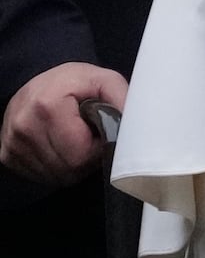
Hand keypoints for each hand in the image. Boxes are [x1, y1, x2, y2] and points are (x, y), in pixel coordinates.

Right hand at [1, 62, 128, 184]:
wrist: (39, 82)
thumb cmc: (74, 83)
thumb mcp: (104, 80)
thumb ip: (123, 100)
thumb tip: (138, 127)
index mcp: (47, 106)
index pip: (81, 154)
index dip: (98, 148)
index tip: (99, 132)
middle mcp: (24, 127)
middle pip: (68, 169)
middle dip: (87, 159)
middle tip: (89, 138)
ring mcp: (12, 143)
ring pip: (56, 177)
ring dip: (72, 166)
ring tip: (75, 141)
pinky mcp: (7, 155)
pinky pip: (41, 177)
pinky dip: (56, 168)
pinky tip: (60, 149)